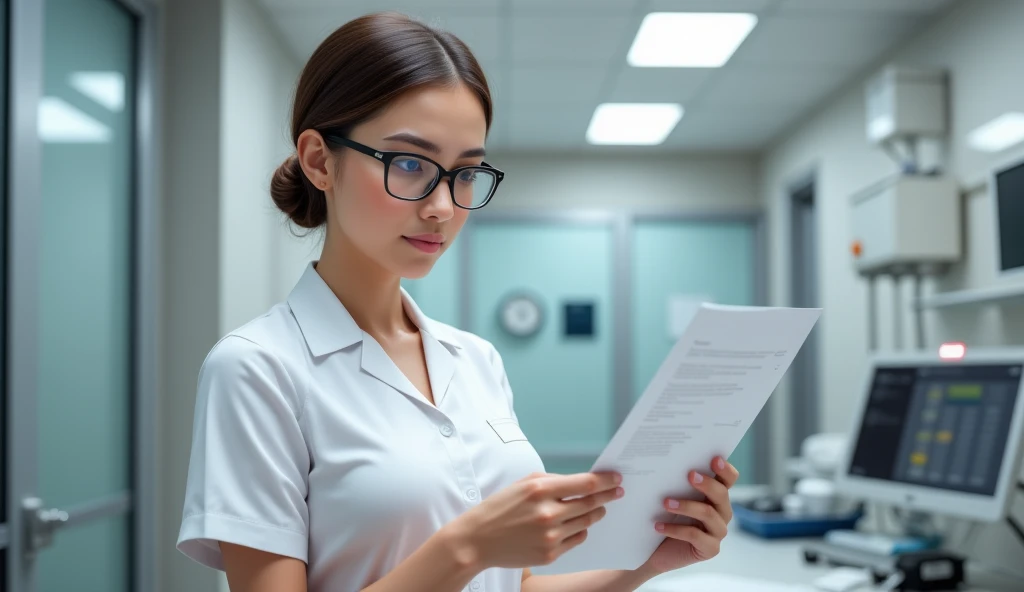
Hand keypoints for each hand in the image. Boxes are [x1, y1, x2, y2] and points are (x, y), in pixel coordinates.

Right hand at [449, 471, 623, 568]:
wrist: (478, 540)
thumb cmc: (500, 507)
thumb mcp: (524, 484)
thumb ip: (553, 481)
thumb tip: (581, 482)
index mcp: (541, 490)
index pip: (585, 484)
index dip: (605, 481)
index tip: (616, 479)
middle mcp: (548, 513)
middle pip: (591, 503)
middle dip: (607, 496)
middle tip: (617, 493)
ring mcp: (550, 536)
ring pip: (587, 522)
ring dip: (596, 513)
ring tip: (598, 508)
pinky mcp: (550, 554)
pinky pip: (577, 539)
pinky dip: (581, 530)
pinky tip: (577, 525)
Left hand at [640, 456, 738, 575]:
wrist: (655, 550)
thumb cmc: (663, 516)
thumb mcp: (669, 495)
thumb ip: (674, 480)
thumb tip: (665, 461)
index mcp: (715, 495)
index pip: (728, 479)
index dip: (725, 470)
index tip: (715, 459)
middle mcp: (721, 512)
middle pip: (722, 494)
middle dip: (707, 483)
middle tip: (689, 475)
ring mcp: (717, 531)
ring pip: (708, 514)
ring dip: (686, 506)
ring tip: (665, 503)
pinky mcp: (710, 549)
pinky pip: (696, 536)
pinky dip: (676, 529)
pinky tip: (658, 526)